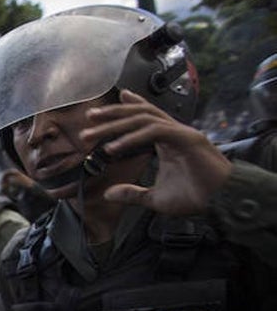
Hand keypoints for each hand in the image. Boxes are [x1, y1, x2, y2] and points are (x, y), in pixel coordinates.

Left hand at [82, 89, 231, 214]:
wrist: (221, 202)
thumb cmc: (196, 198)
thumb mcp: (154, 198)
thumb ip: (132, 193)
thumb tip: (109, 194)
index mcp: (167, 140)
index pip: (144, 117)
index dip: (126, 108)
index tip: (103, 110)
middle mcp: (174, 132)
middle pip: (139, 113)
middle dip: (112, 114)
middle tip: (89, 117)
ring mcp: (181, 133)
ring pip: (143, 118)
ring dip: (115, 124)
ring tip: (91, 134)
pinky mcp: (187, 139)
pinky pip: (155, 131)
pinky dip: (132, 138)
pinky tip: (113, 148)